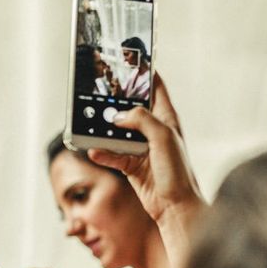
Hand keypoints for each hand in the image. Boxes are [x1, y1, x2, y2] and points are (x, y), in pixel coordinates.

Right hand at [88, 73, 205, 267]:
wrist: (175, 207)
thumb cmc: (177, 171)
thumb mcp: (163, 137)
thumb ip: (142, 120)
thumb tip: (119, 115)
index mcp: (166, 119)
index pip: (155, 87)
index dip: (143, 73)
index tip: (128, 60)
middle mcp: (153, 131)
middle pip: (130, 108)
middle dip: (115, 102)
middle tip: (98, 93)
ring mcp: (141, 148)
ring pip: (117, 132)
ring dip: (104, 130)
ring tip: (90, 125)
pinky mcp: (131, 166)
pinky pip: (112, 154)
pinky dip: (102, 153)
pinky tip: (93, 152)